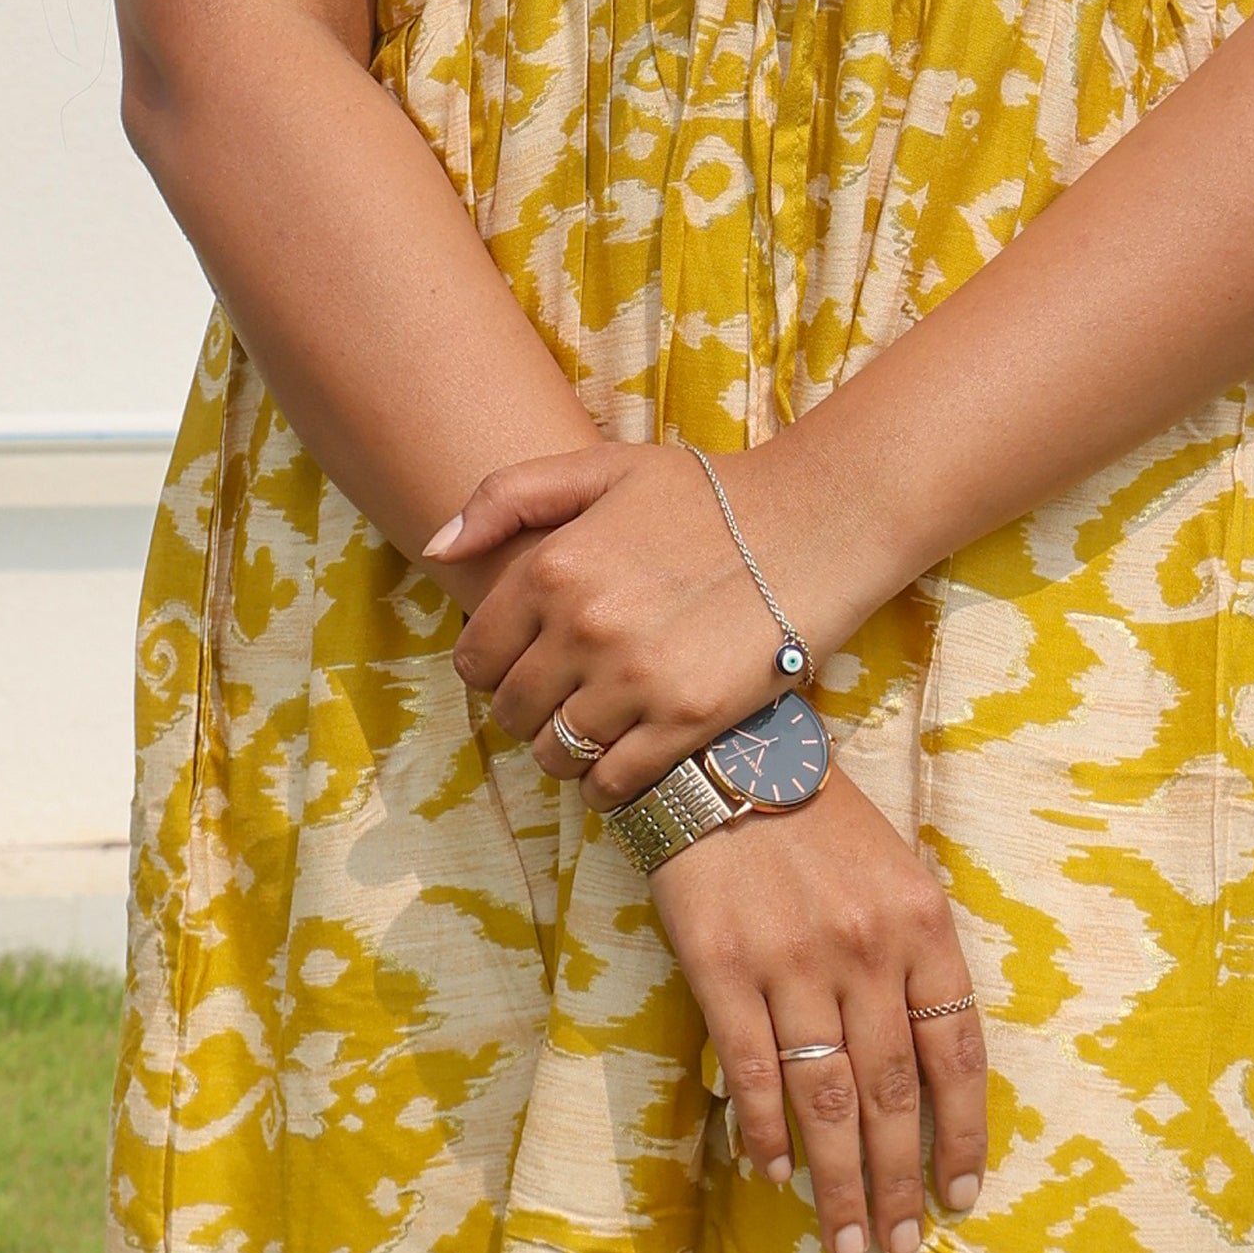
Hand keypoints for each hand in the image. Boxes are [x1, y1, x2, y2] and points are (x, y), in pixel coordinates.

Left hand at [430, 438, 841, 798]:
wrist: (815, 526)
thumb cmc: (708, 497)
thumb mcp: (603, 468)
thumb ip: (508, 495)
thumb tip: (438, 549)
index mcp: (553, 567)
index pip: (476, 656)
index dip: (493, 667)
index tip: (525, 664)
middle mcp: (584, 628)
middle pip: (511, 711)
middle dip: (527, 710)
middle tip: (562, 698)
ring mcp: (634, 681)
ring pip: (554, 754)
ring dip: (564, 751)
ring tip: (593, 729)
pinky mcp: (684, 722)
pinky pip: (609, 783)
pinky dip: (605, 784)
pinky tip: (623, 760)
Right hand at [647, 787, 991, 1252]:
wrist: (724, 758)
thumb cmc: (819, 822)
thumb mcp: (898, 874)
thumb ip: (915, 964)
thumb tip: (923, 1073)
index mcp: (924, 928)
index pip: (958, 1056)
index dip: (962, 1137)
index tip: (961, 1199)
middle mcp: (868, 952)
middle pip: (893, 1093)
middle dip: (900, 1182)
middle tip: (900, 1248)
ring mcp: (794, 962)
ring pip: (826, 1097)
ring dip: (837, 1180)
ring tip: (846, 1241)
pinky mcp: (723, 966)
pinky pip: (751, 1068)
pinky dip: (765, 1129)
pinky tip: (773, 1173)